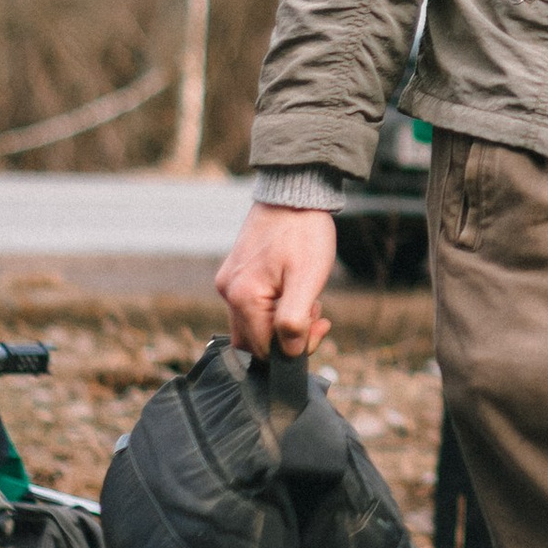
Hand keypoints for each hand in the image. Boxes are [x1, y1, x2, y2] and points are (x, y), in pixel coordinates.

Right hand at [215, 204, 336, 361]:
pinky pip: (251, 307)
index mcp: (243, 297)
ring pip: (254, 325)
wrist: (293, 193)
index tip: (319, 324)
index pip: (265, 350)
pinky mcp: (235, 275)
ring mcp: (229, 283)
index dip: (296, 347)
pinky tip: (293, 290)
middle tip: (314, 311)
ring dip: (282, 322)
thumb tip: (290, 353)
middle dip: (288, 336)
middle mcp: (228, 293)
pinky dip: (274, 308)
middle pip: (256, 342)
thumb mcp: (308, 279)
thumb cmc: (304, 233)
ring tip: (306, 297)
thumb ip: (295, 321)